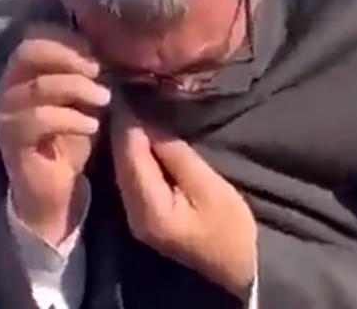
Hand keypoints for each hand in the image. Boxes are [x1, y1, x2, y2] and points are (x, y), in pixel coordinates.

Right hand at [0, 25, 109, 244]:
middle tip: (97, 69)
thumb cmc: (67, 140)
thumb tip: (105, 45)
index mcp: (21, 72)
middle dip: (67, 56)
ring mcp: (5, 113)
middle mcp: (6, 87)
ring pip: (37, 86)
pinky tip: (91, 124)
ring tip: (103, 98)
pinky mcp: (11, 139)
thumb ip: (83, 73)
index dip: (65, 37)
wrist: (52, 191)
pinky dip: (71, 118)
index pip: (33, 36)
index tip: (95, 50)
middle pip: (29, 53)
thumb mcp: (79, 100)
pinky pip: (40, 119)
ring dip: (76, 87)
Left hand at [111, 109, 256, 297]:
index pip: (130, 156)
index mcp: (149, 209)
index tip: (126, 92)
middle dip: (122, 126)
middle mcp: (132, 212)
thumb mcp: (210, 187)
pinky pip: (128, 172)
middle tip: (124, 91)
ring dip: (124, 136)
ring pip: (120, 165)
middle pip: (119, 160)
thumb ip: (176, 154)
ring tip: (129, 104)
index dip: (128, 123)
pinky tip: (135, 131)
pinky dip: (130, 150)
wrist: (236, 266)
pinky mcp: (139, 210)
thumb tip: (149, 122)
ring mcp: (132, 213)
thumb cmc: (230, 227)